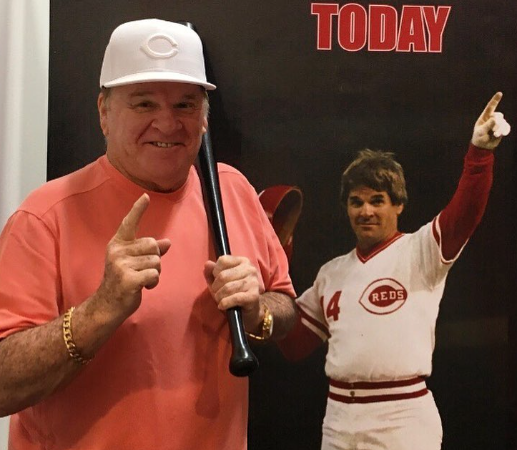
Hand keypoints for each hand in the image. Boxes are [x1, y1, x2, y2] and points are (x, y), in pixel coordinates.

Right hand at [98, 194, 170, 315]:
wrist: (107, 305)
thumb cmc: (122, 281)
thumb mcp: (134, 262)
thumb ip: (149, 251)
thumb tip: (168, 242)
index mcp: (118, 244)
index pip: (129, 223)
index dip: (138, 209)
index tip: (146, 196)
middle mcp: (117, 251)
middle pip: (153, 245)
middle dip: (155, 259)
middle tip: (143, 271)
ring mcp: (121, 265)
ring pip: (156, 261)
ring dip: (155, 273)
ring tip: (141, 280)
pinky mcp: (128, 279)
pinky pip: (154, 274)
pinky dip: (154, 282)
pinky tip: (144, 287)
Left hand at [203, 255, 261, 330]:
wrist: (249, 310)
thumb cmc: (233, 293)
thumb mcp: (219, 282)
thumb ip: (211, 272)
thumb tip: (207, 264)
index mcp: (243, 261)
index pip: (223, 260)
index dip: (215, 272)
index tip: (217, 280)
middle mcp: (250, 269)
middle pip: (223, 275)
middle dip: (215, 287)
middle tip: (217, 294)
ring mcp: (253, 282)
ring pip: (227, 288)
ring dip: (219, 297)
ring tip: (220, 300)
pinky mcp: (254, 296)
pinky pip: (234, 298)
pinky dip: (225, 303)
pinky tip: (223, 306)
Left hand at [472, 92, 510, 149]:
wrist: (483, 147)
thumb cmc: (479, 138)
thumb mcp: (481, 132)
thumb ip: (487, 125)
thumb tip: (495, 119)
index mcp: (484, 117)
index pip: (490, 107)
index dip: (495, 100)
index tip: (500, 93)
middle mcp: (492, 118)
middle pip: (499, 115)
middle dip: (497, 123)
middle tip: (493, 131)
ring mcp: (497, 123)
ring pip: (503, 122)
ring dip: (500, 129)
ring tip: (494, 135)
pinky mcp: (502, 128)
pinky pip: (506, 127)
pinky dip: (505, 130)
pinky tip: (501, 134)